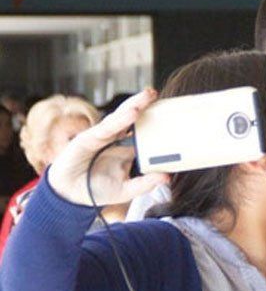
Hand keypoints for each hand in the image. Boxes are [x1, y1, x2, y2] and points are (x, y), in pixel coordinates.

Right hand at [47, 89, 168, 205]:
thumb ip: (145, 184)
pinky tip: (132, 112)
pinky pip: (107, 127)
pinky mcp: (89, 138)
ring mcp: (103, 137)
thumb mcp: (125, 190)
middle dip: (146, 106)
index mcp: (127, 150)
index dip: (156, 121)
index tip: (172, 113)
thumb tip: (167, 178)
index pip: (144, 132)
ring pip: (120, 117)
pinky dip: (120, 119)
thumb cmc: (96, 190)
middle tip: (158, 95)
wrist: (68, 195)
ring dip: (134, 105)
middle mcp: (116, 140)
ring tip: (148, 96)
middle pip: (134, 119)